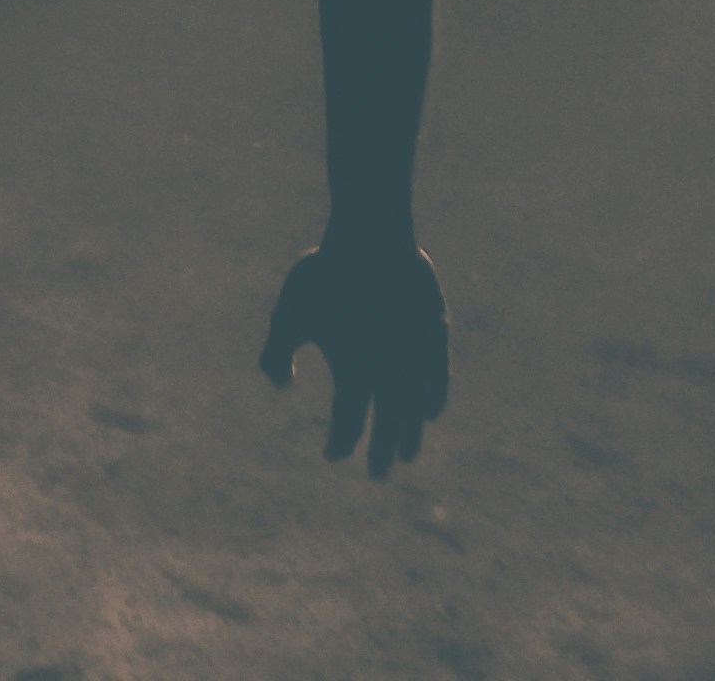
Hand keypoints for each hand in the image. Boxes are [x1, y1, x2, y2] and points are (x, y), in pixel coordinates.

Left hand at [260, 237, 448, 475]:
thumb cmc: (324, 275)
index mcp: (354, 374)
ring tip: (409, 454)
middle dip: (382, 452)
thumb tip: (280, 387)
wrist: (371, 239)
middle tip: (378, 476)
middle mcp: (388, 374)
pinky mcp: (435, 334)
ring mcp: (416, 356)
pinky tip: (430, 409)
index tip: (333, 455)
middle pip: (388, 426)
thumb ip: (277, 353)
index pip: (348, 423)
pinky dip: (434, 395)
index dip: (341, 443)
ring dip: (411, 431)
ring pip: (415, 407)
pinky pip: (438, 376)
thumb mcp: (289, 313)